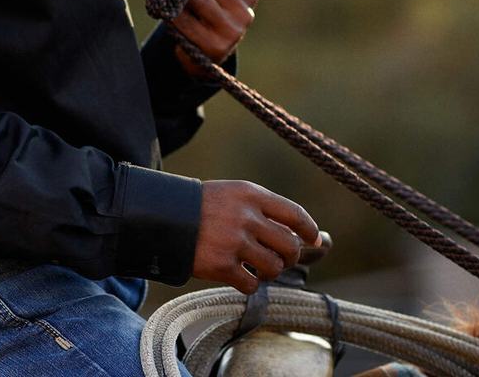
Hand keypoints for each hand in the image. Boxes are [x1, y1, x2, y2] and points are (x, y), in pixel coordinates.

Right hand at [193, 180, 319, 293]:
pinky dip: (248, 283)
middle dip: (288, 256)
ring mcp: (234, 242)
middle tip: (277, 257)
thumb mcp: (234, 195)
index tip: (314, 241)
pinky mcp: (221, 265)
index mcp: (250, 194)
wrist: (164, 215)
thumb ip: (267, 211)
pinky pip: (251, 284)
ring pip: (274, 267)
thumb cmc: (204, 206)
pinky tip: (237, 274)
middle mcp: (246, 216)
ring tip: (255, 266)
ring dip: (268, 271)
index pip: (295, 214)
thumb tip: (312, 239)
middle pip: (289, 246)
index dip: (309, 231)